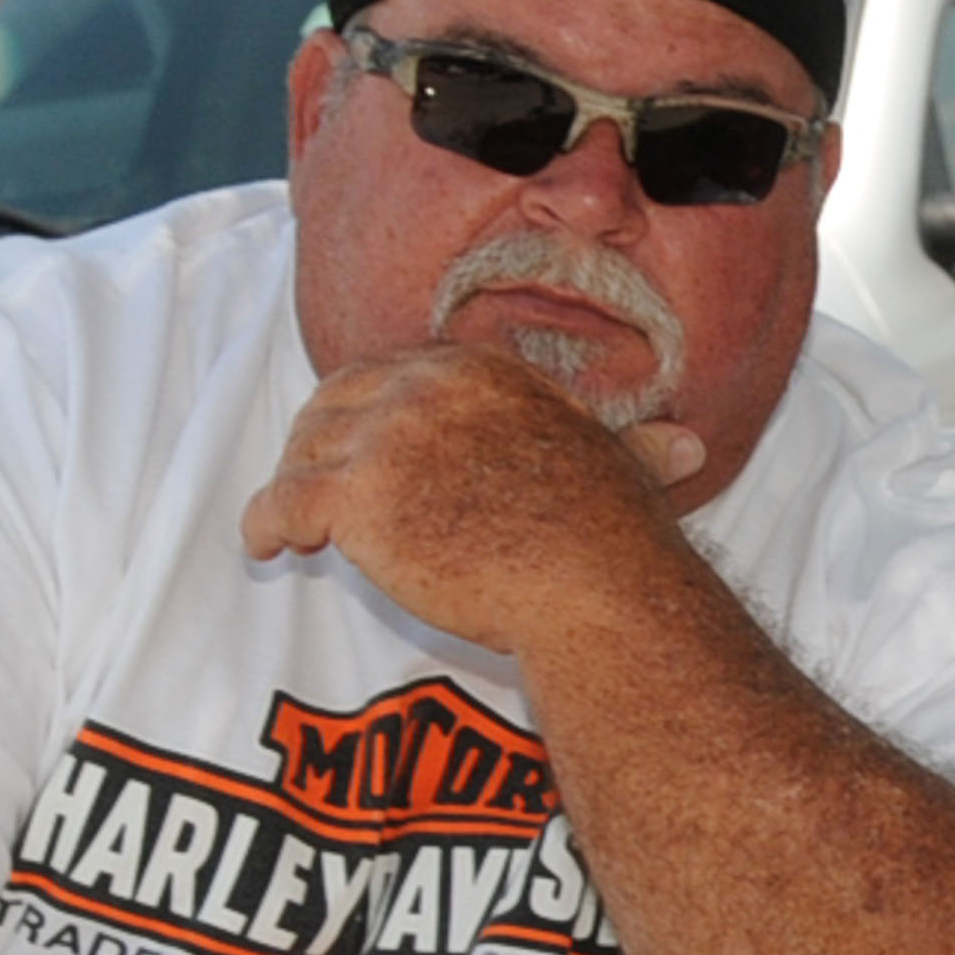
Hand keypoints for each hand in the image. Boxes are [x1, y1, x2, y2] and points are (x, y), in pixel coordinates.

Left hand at [240, 340, 703, 649]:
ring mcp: (386, 437)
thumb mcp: (620, 467)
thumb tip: (689, 446)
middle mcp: (426, 386)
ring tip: (290, 526)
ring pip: (305, 452)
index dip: (364, 409)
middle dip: (317, 442)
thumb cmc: (613, 536)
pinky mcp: (356, 495)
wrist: (592, 583)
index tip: (355, 443)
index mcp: (479, 370)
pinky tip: (266, 547)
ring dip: (291, 487)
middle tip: (311, 487)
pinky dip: (265, 524)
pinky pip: (281, 502)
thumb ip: (634, 448)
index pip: (393, 373)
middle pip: (336, 403)